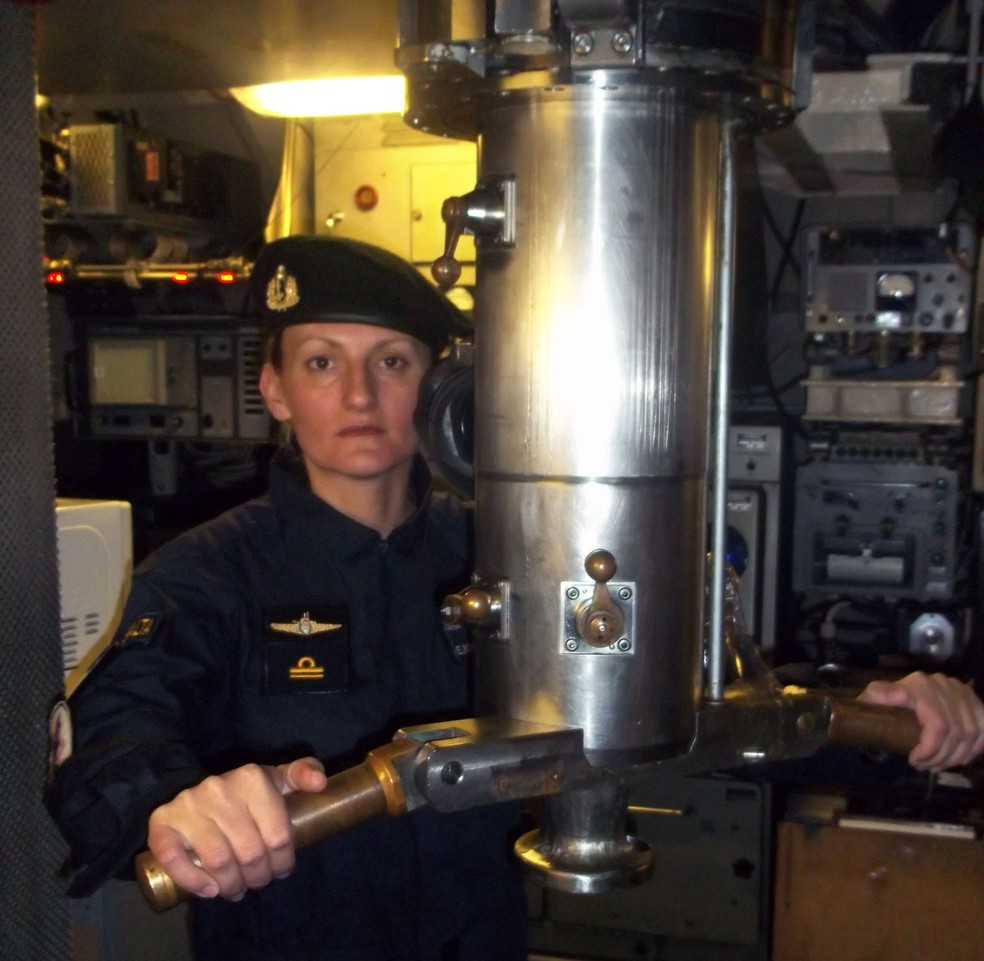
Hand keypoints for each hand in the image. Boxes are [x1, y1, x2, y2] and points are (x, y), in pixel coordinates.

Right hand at [146, 756, 326, 900]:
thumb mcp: (275, 778)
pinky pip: (175, 859)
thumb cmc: (244, 792)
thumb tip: (320, 782)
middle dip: (259, 876)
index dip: (283, 861)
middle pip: (249, 852)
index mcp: (252, 778)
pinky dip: (193, 880)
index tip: (281, 869)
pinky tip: (209, 890)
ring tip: (237, 890)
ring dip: (231, 885)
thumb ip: (301, 773)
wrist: (191, 791)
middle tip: (259, 882)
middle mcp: (219, 789)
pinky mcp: (162, 823)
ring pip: (218, 860)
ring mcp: (188, 806)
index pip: (278, 834)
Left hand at [859, 672, 983, 771]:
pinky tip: (961, 758)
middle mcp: (944, 684)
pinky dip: (975, 747)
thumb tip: (901, 694)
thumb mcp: (872, 699)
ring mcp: (961, 691)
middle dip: (941, 756)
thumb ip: (880, 694)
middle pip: (957, 732)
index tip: (914, 761)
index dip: (930, 749)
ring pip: (972, 733)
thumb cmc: (880, 705)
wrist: (891, 700)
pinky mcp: (973, 701)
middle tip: (926, 766)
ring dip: (957, 755)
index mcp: (920, 684)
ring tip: (938, 764)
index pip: (939, 725)